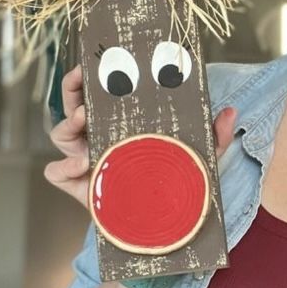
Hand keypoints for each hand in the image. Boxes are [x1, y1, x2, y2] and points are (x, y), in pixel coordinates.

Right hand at [44, 63, 237, 209]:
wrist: (161, 225)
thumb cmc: (173, 182)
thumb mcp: (197, 157)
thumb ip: (214, 136)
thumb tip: (231, 111)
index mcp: (120, 124)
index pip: (98, 94)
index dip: (90, 76)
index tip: (92, 62)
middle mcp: (97, 138)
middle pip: (71, 106)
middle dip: (72, 89)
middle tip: (81, 79)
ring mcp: (84, 161)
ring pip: (60, 135)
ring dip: (68, 123)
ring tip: (84, 118)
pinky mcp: (78, 187)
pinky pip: (56, 172)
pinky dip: (64, 166)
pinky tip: (84, 164)